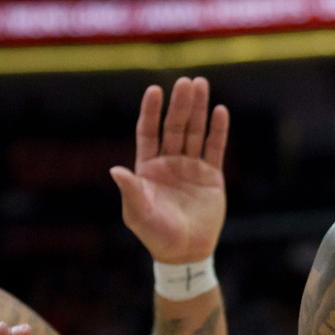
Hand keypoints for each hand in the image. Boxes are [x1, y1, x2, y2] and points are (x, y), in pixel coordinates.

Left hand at [110, 77, 228, 263]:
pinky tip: (220, 110)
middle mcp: (169, 162)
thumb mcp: (138, 212)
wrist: (184, 252)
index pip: (148, 131)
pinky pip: (214, 148)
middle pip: (174, 126)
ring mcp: (191, 167)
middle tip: (185, 82)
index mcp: (148, 167)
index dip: (151, 111)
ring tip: (201, 84)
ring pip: (195, 131)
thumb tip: (115, 170)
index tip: (154, 89)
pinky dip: (217, 130)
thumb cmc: (155, 234)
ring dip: (198, 109)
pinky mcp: (211, 176)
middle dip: (179, 104)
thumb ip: (130, 190)